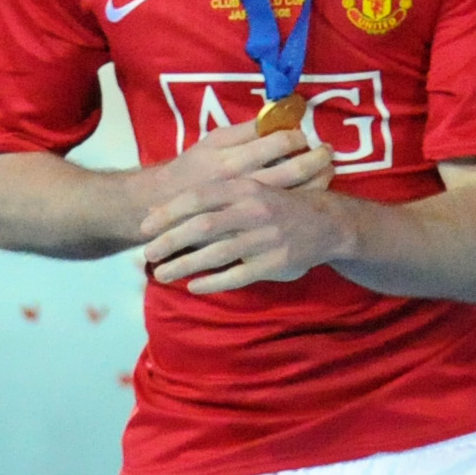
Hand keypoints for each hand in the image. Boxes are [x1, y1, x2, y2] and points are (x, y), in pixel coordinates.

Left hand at [138, 124, 349, 291]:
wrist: (330, 223)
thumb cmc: (281, 203)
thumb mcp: (254, 187)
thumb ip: (218, 194)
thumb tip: (165, 206)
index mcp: (248, 187)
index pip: (199, 196)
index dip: (168, 211)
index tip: (145, 226)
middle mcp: (255, 211)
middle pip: (202, 227)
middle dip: (169, 241)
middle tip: (148, 254)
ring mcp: (266, 238)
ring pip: (215, 254)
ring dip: (184, 266)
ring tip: (162, 274)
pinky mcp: (274, 263)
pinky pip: (236, 276)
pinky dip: (212, 283)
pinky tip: (194, 287)